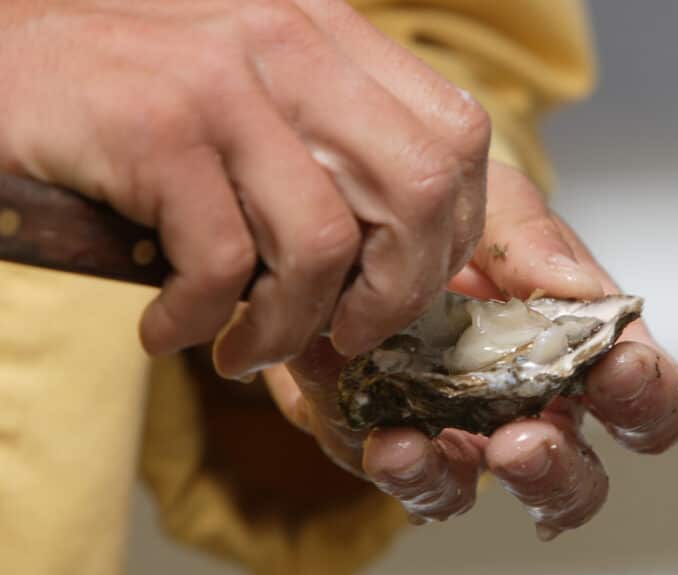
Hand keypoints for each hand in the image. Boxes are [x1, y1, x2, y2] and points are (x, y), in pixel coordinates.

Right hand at [0, 0, 488, 376]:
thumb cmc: (130, 101)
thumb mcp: (253, 99)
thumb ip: (331, 147)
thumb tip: (405, 258)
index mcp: (328, 33)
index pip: (458, 139)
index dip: (450, 237)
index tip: (401, 292)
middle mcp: (289, 39)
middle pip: (420, 193)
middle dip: (393, 298)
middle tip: (339, 339)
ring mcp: (222, 78)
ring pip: (325, 245)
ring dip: (286, 329)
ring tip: (242, 349)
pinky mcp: (154, 126)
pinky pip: (223, 263)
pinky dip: (198, 321)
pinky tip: (167, 328)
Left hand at [265, 161, 677, 538]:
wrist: (371, 227)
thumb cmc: (458, 222)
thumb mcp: (495, 208)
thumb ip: (531, 239)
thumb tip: (578, 286)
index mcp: (585, 352)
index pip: (649, 397)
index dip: (650, 395)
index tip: (619, 368)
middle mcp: (539, 409)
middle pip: (580, 476)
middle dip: (561, 468)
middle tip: (526, 443)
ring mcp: (474, 436)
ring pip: (495, 494)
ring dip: (472, 481)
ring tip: (445, 448)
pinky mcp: (410, 446)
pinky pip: (420, 480)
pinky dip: (408, 469)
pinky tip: (392, 441)